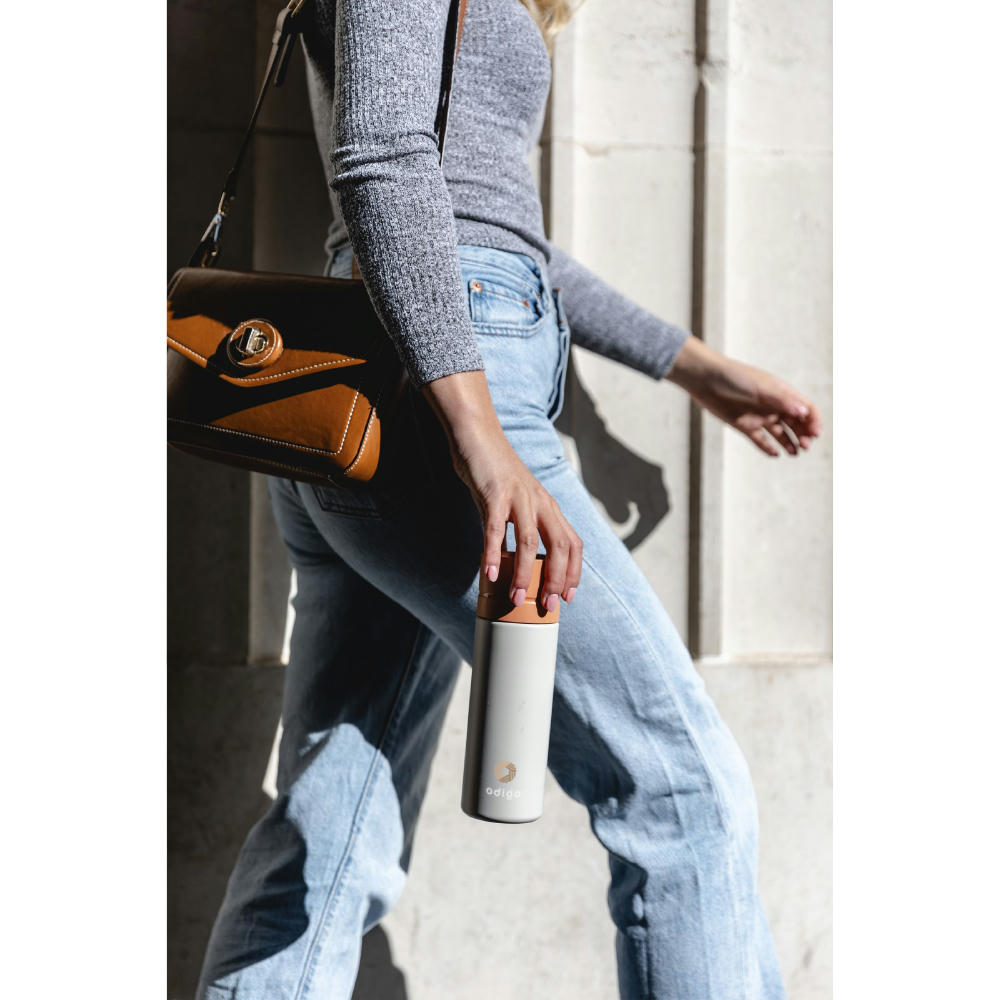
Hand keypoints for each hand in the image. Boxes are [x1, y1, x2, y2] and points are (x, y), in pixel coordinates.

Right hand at [422, 370, 582, 607]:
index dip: (574, 572)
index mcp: (548, 505)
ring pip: (530, 542)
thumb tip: (516, 562)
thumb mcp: (516, 500)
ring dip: (523, 575)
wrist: (477, 434)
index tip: (567, 597)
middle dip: (556, 579)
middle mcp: (540, 502)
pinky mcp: (495, 493)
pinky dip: (494, 554)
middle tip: (547, 606)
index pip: (573, 543)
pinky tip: (490, 574)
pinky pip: (496, 529)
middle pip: (561, 546)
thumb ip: (519, 526)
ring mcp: (518, 497)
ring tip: (514, 599)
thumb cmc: (495, 470)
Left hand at [667, 337, 821, 455]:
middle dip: (804, 434)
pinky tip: (775, 454)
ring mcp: (760, 416)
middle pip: (796, 423)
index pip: (806, 408)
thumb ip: (782, 400)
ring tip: (795, 453)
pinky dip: (768, 448)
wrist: (706, 380)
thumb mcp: (761, 388)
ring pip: (781, 433)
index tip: (816, 433)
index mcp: (782, 393)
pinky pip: (761, 440)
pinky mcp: (745, 426)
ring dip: (790, 443)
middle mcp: (774, 406)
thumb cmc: (735, 378)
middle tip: (806, 445)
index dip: (814, 420)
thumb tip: (803, 412)